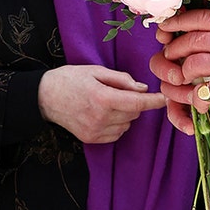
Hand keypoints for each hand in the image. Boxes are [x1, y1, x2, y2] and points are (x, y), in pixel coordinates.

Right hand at [38, 65, 165, 143]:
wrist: (44, 97)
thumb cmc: (70, 79)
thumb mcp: (96, 71)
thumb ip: (121, 79)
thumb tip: (142, 89)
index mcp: (102, 97)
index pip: (137, 102)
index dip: (154, 101)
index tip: (165, 98)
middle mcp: (100, 117)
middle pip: (134, 113)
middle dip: (134, 102)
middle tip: (119, 91)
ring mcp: (95, 130)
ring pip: (127, 124)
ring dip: (125, 113)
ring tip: (108, 102)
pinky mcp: (91, 138)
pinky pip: (116, 133)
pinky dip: (117, 124)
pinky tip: (104, 114)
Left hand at [150, 10, 209, 129]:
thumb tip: (207, 34)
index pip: (200, 18)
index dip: (178, 22)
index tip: (166, 28)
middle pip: (190, 40)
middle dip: (174, 49)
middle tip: (168, 55)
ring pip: (190, 64)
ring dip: (182, 73)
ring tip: (183, 78)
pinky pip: (201, 90)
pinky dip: (196, 98)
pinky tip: (200, 101)